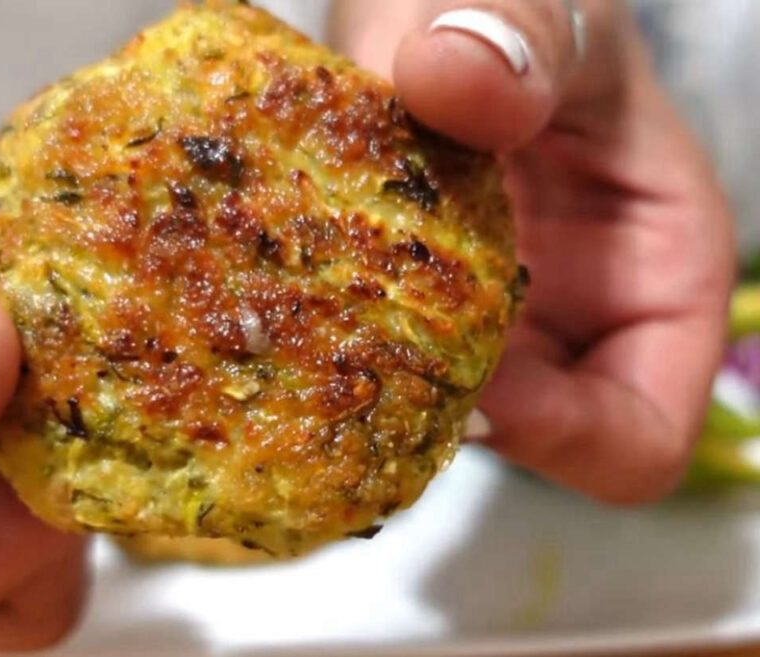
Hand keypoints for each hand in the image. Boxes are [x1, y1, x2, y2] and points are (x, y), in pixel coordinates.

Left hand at [332, 0, 734, 501]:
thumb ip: (517, 27)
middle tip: (355, 354)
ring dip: (374, 383)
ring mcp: (492, 319)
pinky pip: (378, 362)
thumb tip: (464, 78)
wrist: (447, 8)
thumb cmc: (528, 10)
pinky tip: (285, 298)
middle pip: (521, 442)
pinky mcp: (415, 305)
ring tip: (306, 323)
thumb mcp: (541, 2)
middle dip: (442, 412)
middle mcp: (575, 318)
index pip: (639, 436)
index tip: (465, 390)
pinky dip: (336, 346)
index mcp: (657, 273)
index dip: (559, 439)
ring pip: (438, 410)